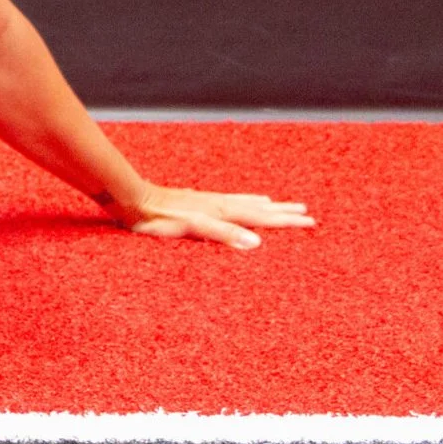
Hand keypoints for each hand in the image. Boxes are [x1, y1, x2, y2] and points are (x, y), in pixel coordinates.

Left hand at [107, 183, 315, 248]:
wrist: (133, 201)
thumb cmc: (159, 218)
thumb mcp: (194, 228)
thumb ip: (223, 234)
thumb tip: (256, 243)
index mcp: (222, 211)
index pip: (261, 217)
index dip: (285, 221)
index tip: (309, 222)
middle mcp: (218, 204)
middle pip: (257, 208)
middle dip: (281, 212)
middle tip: (306, 212)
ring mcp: (207, 202)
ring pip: (243, 203)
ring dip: (264, 205)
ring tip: (278, 205)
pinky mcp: (195, 203)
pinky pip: (228, 202)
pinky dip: (240, 203)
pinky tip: (237, 204)